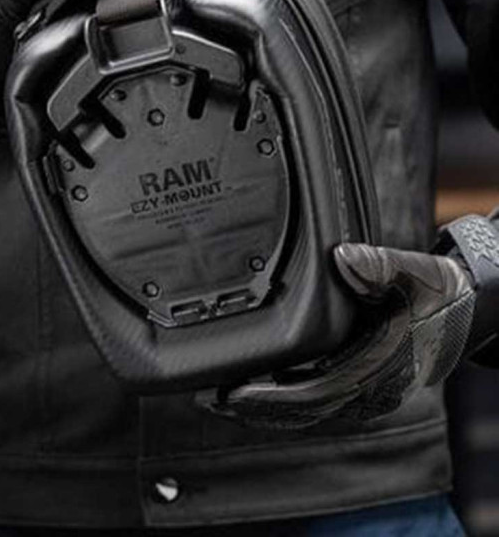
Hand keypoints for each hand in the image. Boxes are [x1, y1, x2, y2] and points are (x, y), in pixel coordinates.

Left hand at [196, 215, 498, 429]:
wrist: (460, 308)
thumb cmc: (434, 292)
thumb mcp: (413, 271)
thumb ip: (377, 264)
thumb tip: (342, 259)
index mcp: (379, 368)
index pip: (316, 394)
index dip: (272, 397)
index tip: (234, 392)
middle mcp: (369, 389)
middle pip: (302, 411)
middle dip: (254, 409)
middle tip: (209, 398)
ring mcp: (364, 392)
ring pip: (306, 411)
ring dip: (263, 409)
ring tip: (220, 399)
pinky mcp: (357, 385)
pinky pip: (314, 401)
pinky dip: (281, 401)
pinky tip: (255, 390)